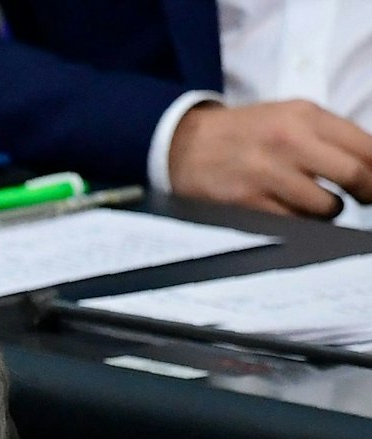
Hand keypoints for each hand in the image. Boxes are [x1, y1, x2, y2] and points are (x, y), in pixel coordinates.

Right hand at [168, 99, 371, 216]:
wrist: (185, 144)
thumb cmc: (246, 133)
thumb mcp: (289, 118)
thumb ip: (330, 136)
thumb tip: (370, 164)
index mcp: (306, 116)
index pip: (366, 146)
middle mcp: (290, 141)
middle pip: (354, 175)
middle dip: (368, 193)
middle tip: (367, 199)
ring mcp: (268, 172)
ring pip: (327, 206)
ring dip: (330, 211)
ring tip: (318, 205)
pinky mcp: (248, 200)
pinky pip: (294, 222)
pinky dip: (301, 222)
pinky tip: (292, 212)